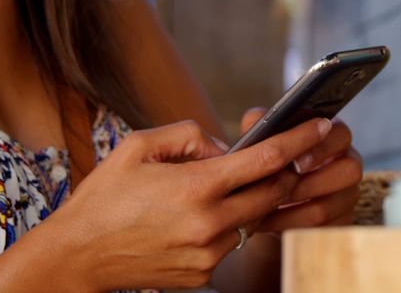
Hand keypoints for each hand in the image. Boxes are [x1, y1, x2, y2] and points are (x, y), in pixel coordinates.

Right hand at [44, 118, 332, 290]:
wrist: (77, 256)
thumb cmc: (104, 197)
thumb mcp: (139, 146)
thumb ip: (190, 136)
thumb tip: (225, 147)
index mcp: (196, 187)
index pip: (266, 160)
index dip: (300, 140)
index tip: (323, 125)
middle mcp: (209, 223)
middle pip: (273, 193)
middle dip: (288, 172)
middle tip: (290, 154)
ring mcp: (208, 254)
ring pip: (253, 220)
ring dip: (254, 200)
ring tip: (231, 184)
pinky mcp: (202, 276)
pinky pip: (231, 243)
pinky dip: (229, 224)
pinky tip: (204, 215)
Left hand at [236, 109, 363, 231]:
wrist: (262, 202)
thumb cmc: (267, 164)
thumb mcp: (260, 142)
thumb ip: (259, 126)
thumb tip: (256, 119)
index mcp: (333, 137)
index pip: (341, 134)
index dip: (320, 147)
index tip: (294, 160)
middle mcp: (347, 163)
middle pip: (351, 169)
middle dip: (315, 179)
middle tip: (285, 184)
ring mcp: (347, 195)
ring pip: (334, 202)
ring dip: (297, 206)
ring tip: (268, 204)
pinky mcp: (338, 223)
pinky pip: (321, 227)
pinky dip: (291, 224)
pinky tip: (268, 220)